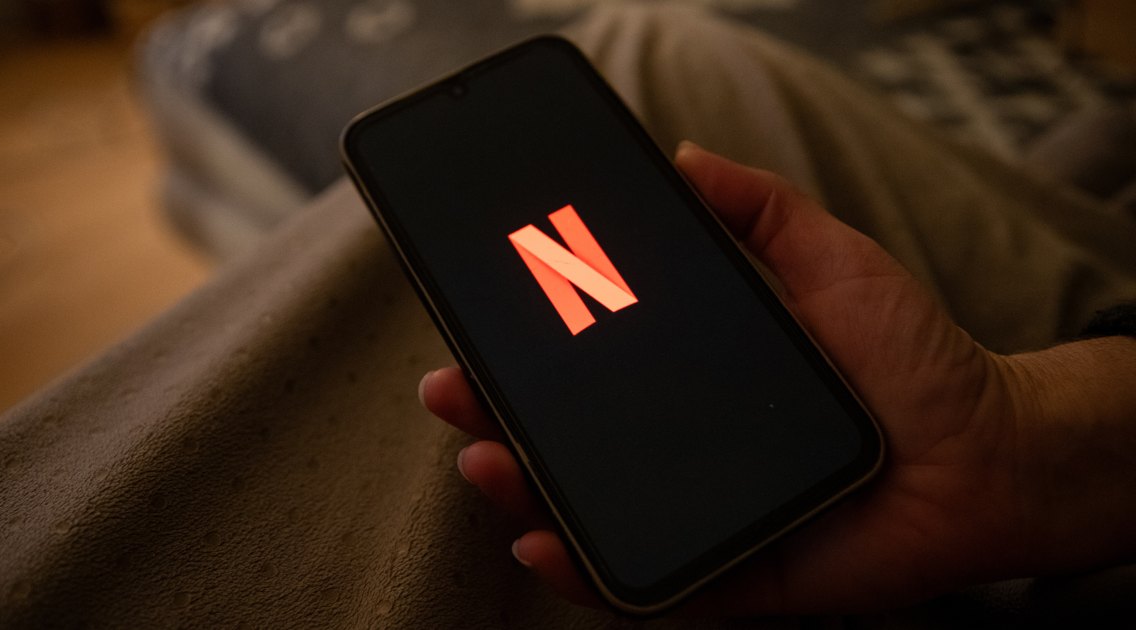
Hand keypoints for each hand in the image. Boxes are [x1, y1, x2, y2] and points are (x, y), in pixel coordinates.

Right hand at [419, 143, 1135, 613]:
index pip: (589, 370)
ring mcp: (702, 516)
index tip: (476, 328)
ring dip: (521, 494)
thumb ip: (761, 208)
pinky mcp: (733, 576)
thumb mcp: (831, 259)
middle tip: (452, 393)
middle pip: (568, 446)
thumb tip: (684, 157)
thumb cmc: (914, 358)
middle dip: (496, 422)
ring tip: (482, 460)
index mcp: (693, 384)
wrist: (988, 450)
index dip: (525, 355)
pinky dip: (587, 576)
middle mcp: (684, 452)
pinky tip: (541, 544)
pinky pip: (648, 587)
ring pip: (588, 516)